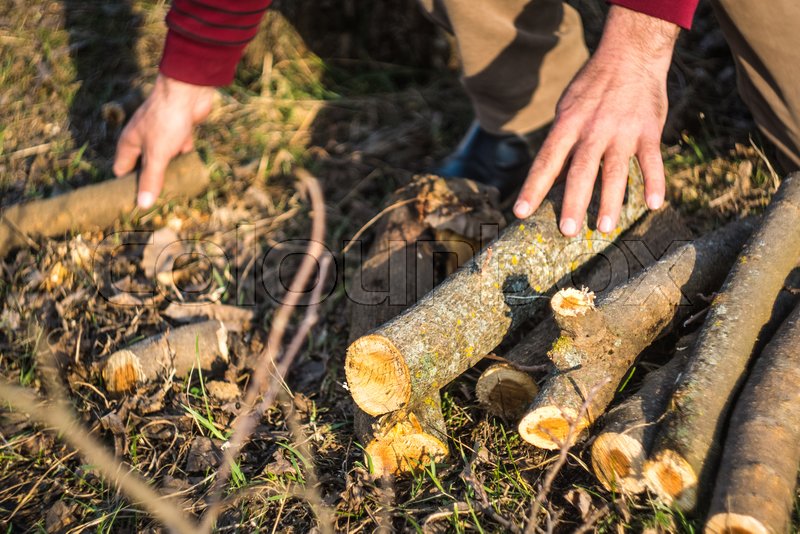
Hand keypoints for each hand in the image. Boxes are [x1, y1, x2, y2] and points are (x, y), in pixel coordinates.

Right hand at [113, 74, 214, 208]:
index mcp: (129, 143)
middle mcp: (142, 139)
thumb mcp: (156, 154)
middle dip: (150, 181)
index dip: (127, 185)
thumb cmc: (166, 121)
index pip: (122, 170)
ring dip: (169, 172)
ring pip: (162, 159)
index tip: (135, 203)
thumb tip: (142, 204)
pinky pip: (179, 151)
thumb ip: (151, 179)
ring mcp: (161, 135)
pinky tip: (190, 173)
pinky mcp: (179, 132)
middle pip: (143, 166)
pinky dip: (183, 160)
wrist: (187, 92)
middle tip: (159, 202)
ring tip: (175, 192)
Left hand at [513, 6, 679, 235]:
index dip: (533, 188)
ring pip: (616, 171)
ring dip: (611, 201)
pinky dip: (654, 183)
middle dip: (574, 203)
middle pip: (581, 172)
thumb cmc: (592, 89)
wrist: (630, 54)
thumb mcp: (568, 110)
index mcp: (568, 125)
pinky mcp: (649, 131)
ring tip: (605, 228)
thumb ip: (563, 145)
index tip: (521, 212)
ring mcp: (623, 131)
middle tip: (568, 231)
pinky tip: (653, 205)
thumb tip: (554, 182)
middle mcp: (593, 130)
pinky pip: (652, 161)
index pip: (546, 161)